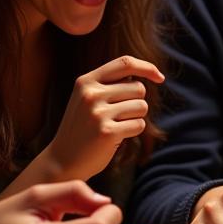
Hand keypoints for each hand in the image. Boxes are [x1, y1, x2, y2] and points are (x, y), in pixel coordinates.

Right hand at [42, 55, 164, 181]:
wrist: (62, 160)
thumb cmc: (83, 127)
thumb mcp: (88, 99)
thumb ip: (111, 83)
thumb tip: (146, 73)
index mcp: (86, 81)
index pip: (125, 63)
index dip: (147, 68)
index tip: (160, 78)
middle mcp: (91, 94)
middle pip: (138, 88)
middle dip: (136, 102)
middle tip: (118, 116)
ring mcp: (98, 113)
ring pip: (142, 106)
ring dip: (136, 117)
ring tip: (116, 126)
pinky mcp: (107, 132)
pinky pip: (139, 125)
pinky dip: (134, 131)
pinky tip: (117, 137)